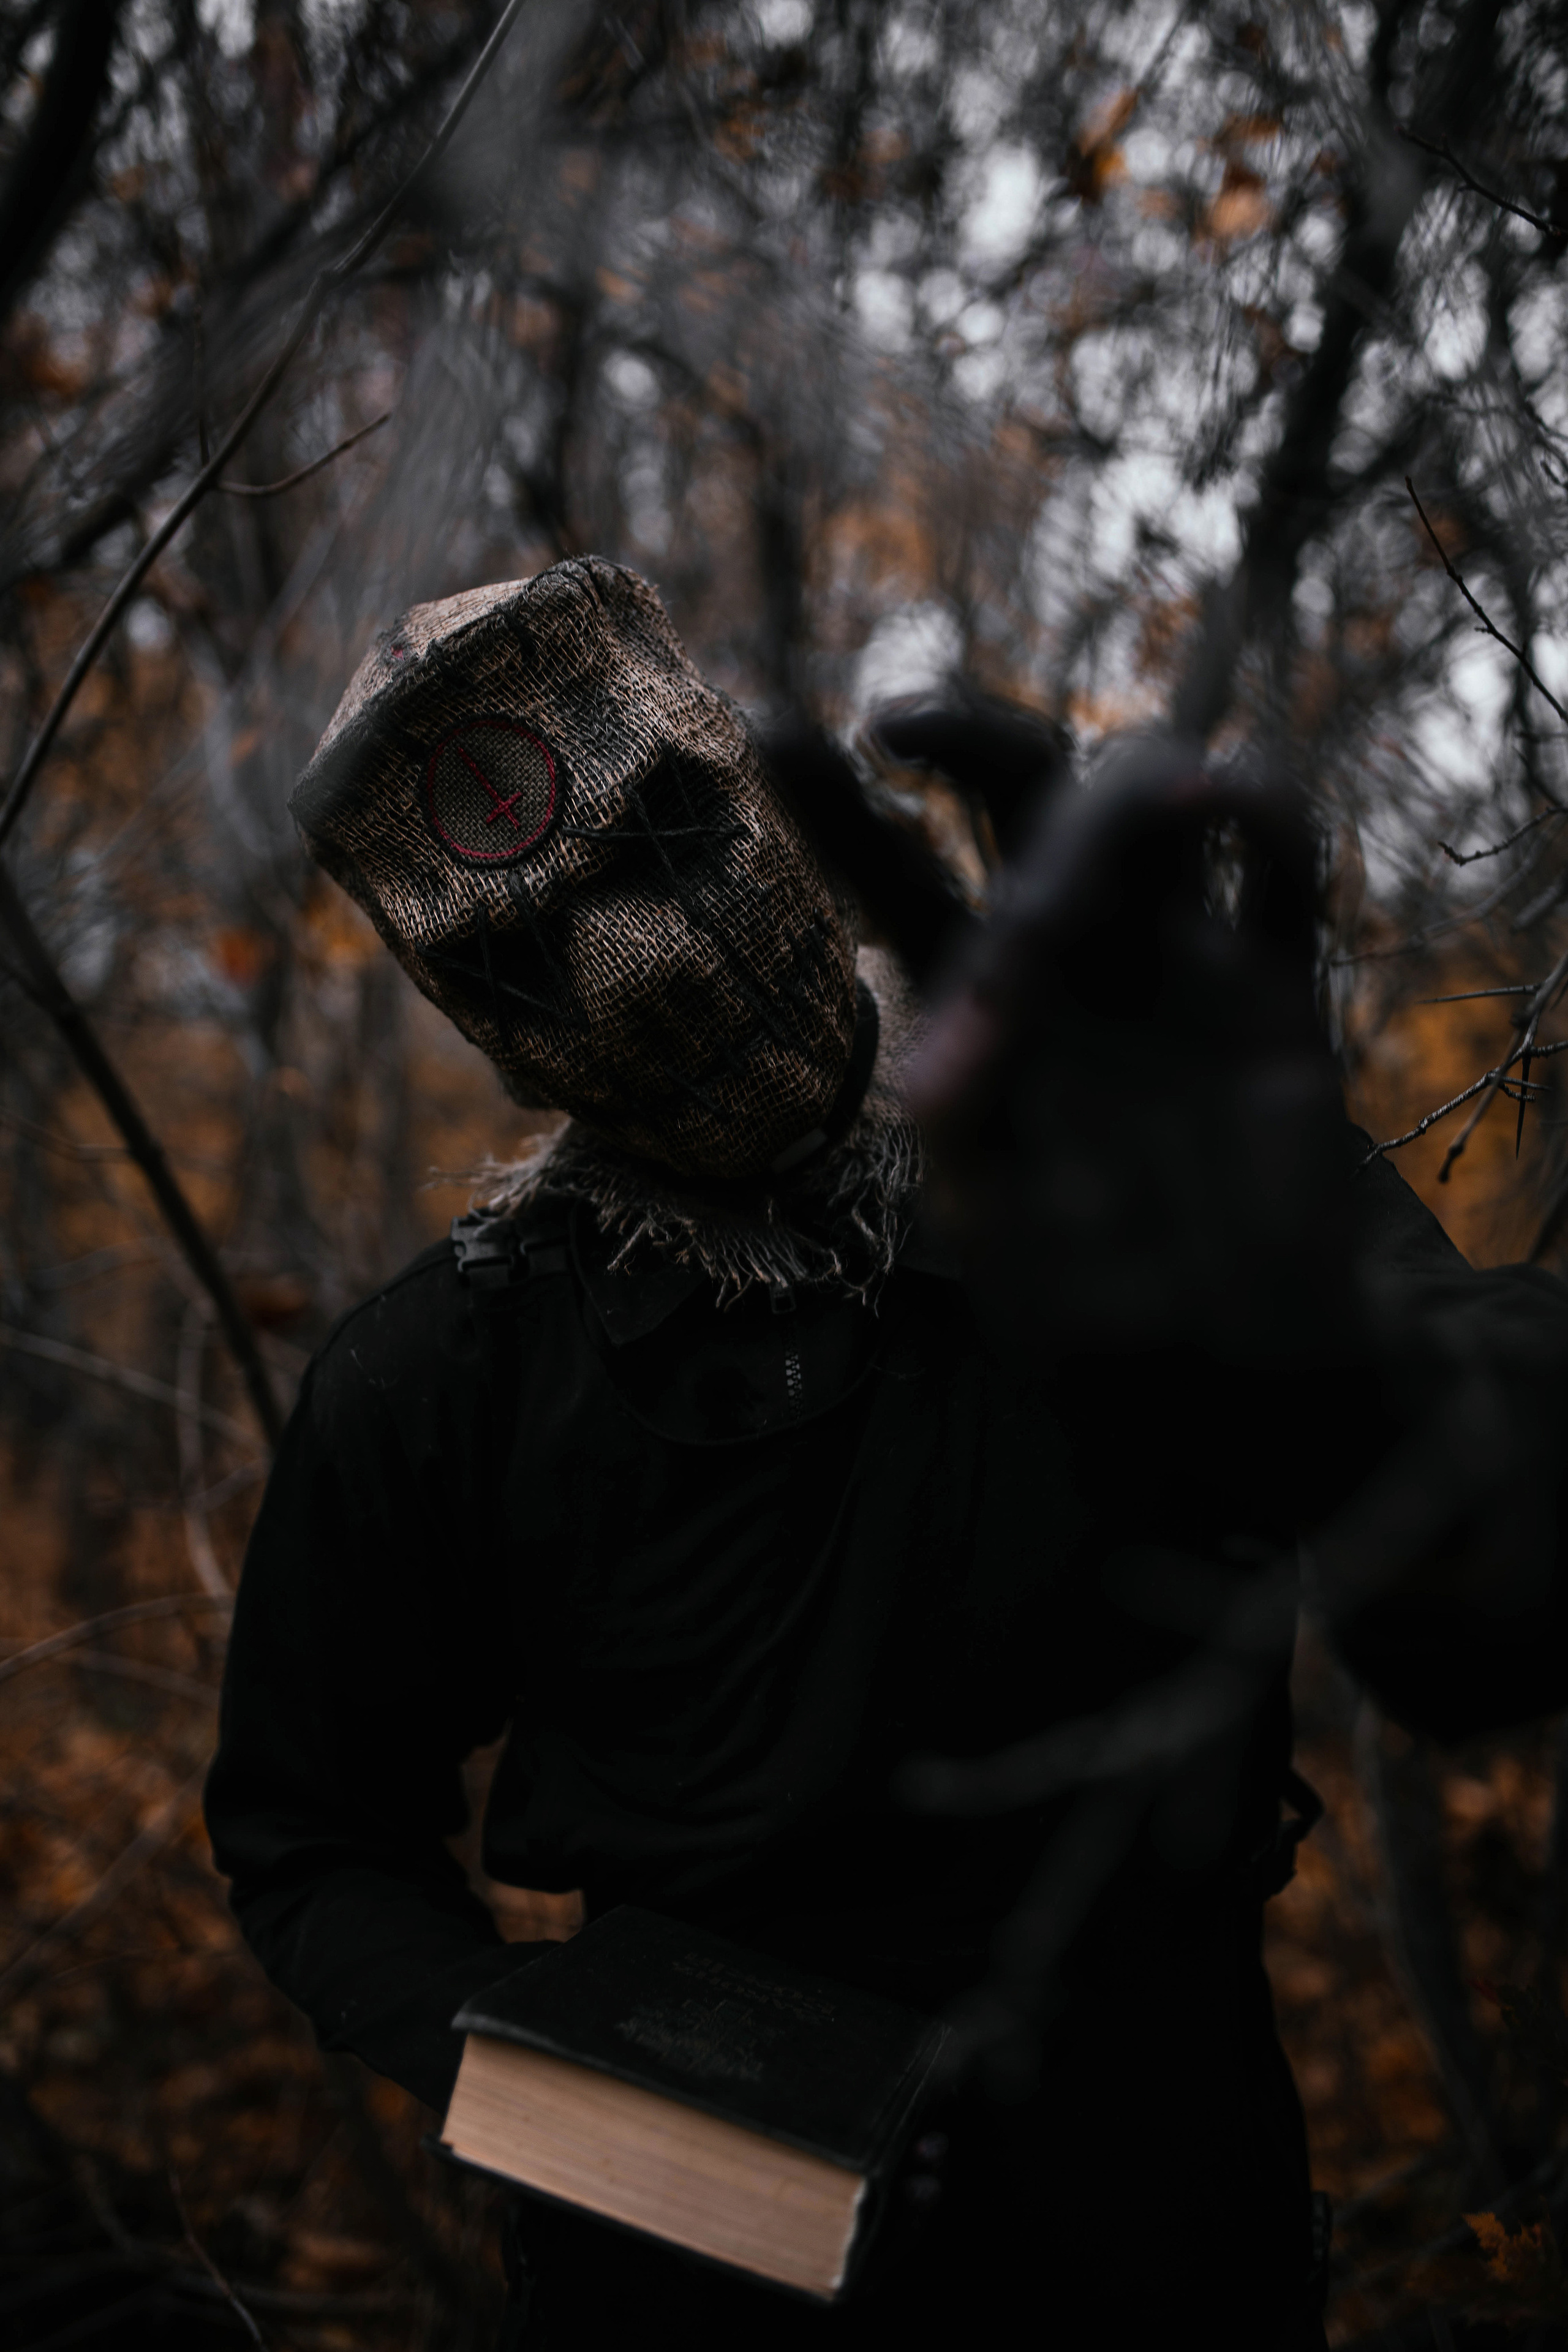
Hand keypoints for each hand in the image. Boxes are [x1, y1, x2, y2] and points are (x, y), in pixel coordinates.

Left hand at [767, 708, 1350, 1366]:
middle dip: (967, 737)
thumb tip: (935, 1073)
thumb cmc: (1096, 1313)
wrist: (1228, 1377)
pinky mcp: (1274, 987)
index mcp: (976, 1004)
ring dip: (1106, 795)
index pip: (899, 879)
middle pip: (1021, 790)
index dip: (835, 809)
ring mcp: (1172, 958)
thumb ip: (974, 1148)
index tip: (773, 730)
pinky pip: (1279, 862)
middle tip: (898, 732)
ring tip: (1083, 862)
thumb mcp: (1007, 1241)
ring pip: (1140, 797)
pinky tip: (1221, 798)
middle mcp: (1070, 956)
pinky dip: (1261, 804)